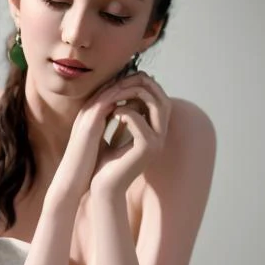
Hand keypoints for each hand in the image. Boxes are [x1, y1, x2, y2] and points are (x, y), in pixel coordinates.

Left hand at [90, 71, 171, 194]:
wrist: (101, 184)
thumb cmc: (105, 159)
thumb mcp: (115, 129)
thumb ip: (124, 111)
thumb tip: (123, 86)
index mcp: (155, 130)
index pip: (159, 97)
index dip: (143, 83)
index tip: (121, 79)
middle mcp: (161, 135)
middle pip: (162, 98)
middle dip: (142, 84)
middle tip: (119, 82)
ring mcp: (157, 143)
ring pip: (158, 105)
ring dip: (135, 94)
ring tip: (115, 95)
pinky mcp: (147, 150)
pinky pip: (141, 122)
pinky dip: (126, 112)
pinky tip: (113, 113)